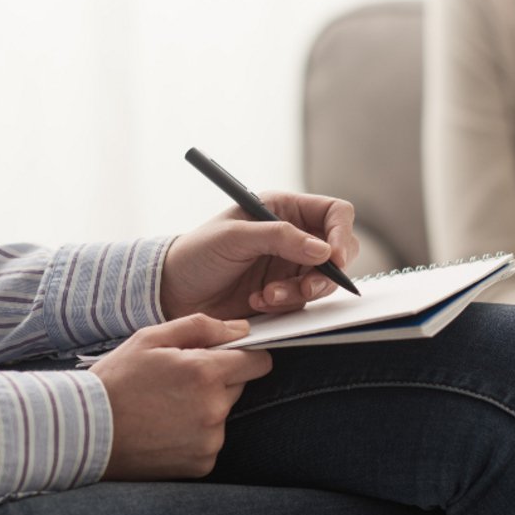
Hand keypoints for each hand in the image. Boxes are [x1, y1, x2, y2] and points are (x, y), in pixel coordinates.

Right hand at [88, 314, 271, 478]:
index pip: (258, 361)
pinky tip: (166, 428)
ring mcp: (208, 440)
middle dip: (218, 379)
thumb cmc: (116, 379)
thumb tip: (241, 329)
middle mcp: (213, 409)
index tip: (228, 356)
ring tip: (166, 405)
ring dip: (206, 406)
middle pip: (239, 385)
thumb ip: (202, 327)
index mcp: (205, 373)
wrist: (84, 432)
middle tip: (179, 381)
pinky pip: (211, 440)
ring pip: (224, 413)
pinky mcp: (201, 464)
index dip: (245, 355)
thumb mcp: (152, 338)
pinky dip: (196, 433)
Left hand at [160, 191, 358, 320]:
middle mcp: (293, 236)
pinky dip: (285, 305)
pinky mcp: (284, 294)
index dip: (342, 233)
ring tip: (268, 295)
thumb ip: (280, 237)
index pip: (334, 213)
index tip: (335, 257)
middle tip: (307, 286)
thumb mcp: (235, 236)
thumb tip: (324, 250)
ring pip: (323, 280)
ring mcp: (290, 266)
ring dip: (300, 291)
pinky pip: (303, 302)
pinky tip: (258, 301)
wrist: (172, 293)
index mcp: (284, 209)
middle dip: (327, 272)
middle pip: (338, 249)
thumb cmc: (197, 253)